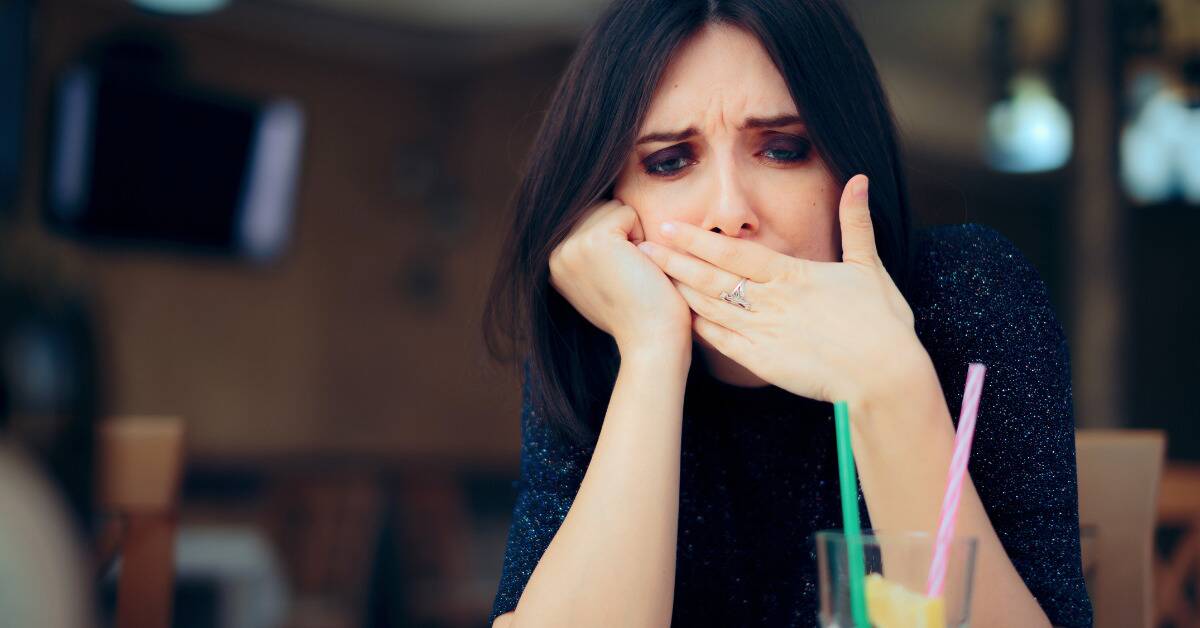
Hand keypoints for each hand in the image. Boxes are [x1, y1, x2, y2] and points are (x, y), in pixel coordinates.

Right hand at [549, 199, 692, 355]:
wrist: (651, 341)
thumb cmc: (640, 314)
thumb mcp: (603, 281)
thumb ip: (592, 254)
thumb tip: (598, 215)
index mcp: (555, 263)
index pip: (590, 219)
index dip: (617, 242)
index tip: (620, 278)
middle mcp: (555, 254)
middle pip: (600, 208)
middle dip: (624, 234)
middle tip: (629, 274)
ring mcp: (571, 246)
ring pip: (613, 208)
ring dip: (633, 233)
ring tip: (634, 270)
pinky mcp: (593, 241)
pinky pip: (627, 212)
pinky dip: (642, 235)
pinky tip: (640, 266)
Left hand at [636, 175, 923, 406]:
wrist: (885, 377)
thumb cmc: (882, 324)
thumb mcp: (869, 267)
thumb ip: (856, 223)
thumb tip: (859, 179)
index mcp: (793, 275)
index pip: (734, 251)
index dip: (697, 239)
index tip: (669, 227)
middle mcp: (772, 301)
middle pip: (712, 276)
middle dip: (674, 260)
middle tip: (641, 247)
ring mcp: (764, 333)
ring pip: (712, 307)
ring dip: (679, 290)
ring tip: (650, 276)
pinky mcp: (763, 362)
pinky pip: (723, 342)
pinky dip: (700, 327)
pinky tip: (680, 317)